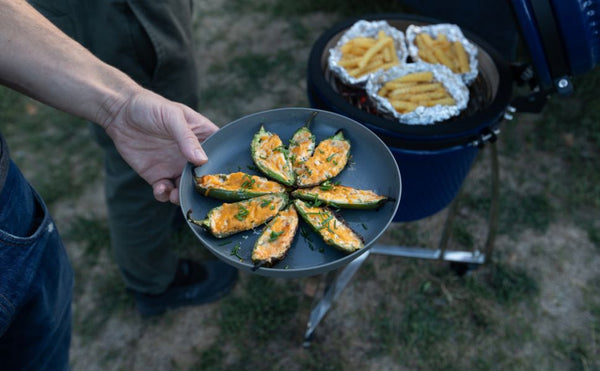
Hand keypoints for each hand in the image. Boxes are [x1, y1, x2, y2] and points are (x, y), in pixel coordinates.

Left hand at [102, 89, 217, 203]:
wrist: (119, 112)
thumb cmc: (150, 106)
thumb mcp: (172, 116)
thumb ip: (187, 138)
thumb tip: (202, 160)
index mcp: (202, 137)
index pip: (220, 154)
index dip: (222, 168)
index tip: (220, 179)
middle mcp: (192, 155)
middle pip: (205, 178)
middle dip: (202, 188)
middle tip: (196, 192)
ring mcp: (175, 166)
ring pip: (186, 188)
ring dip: (183, 196)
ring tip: (176, 195)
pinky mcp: (158, 175)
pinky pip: (166, 191)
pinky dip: (165, 195)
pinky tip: (160, 189)